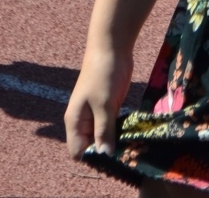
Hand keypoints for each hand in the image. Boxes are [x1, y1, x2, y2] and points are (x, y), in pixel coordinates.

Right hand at [64, 43, 133, 161]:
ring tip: (132, 146)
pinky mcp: (109, 107)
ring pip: (103, 136)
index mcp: (75, 122)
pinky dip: (120, 130)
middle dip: (105, 151)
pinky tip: (133, 133)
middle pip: (90, 146)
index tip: (112, 159)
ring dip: (115, 141)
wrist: (111, 48)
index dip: (92, 158)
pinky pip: (112, 125)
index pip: (77, 151)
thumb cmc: (103, 75)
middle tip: (126, 153)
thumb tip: (104, 154)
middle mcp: (83, 121)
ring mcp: (96, 114)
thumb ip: (103, 130)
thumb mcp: (104, 105)